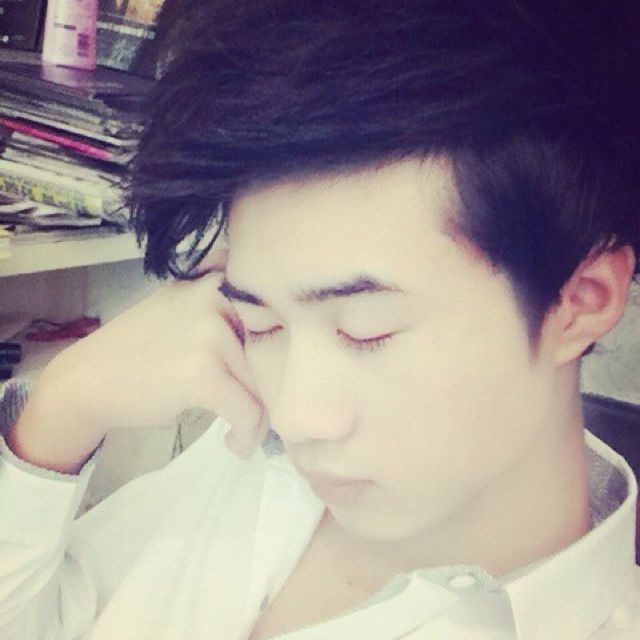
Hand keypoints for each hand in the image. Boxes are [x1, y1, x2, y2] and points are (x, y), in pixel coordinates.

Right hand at [35, 249, 266, 458]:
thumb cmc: (139, 351)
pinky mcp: (202, 373)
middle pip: (270, 351)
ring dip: (259, 415)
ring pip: (262, 383)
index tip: (274, 373)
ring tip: (241, 429)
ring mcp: (209, 334)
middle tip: (257, 410)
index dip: (282, 347)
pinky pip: (248, 410)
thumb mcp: (183, 310)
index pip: (274, 310)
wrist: (88, 381)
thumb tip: (283, 339)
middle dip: (270, 387)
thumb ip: (226, 313)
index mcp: (214, 282)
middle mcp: (214, 298)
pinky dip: (248, 434)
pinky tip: (235, 443)